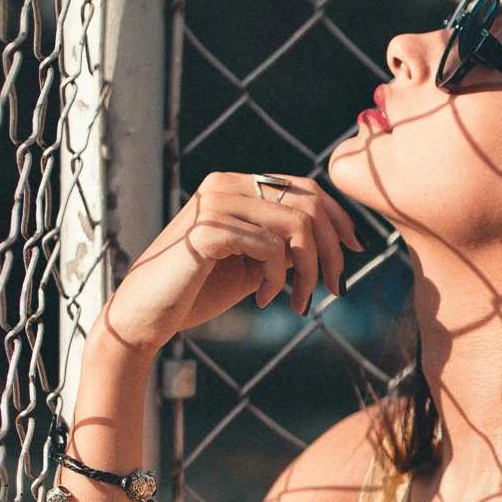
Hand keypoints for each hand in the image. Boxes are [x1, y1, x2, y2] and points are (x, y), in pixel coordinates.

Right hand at [101, 172, 362, 356]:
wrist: (144, 316)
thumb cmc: (196, 291)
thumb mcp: (251, 264)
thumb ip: (283, 246)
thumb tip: (334, 243)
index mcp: (234, 185)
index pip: (303, 187)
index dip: (338, 217)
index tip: (356, 250)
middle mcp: (224, 184)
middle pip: (307, 203)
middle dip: (332, 250)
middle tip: (334, 290)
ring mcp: (214, 204)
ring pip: (295, 226)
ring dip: (308, 271)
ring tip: (297, 302)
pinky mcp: (208, 231)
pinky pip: (270, 247)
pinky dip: (277, 278)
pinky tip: (262, 300)